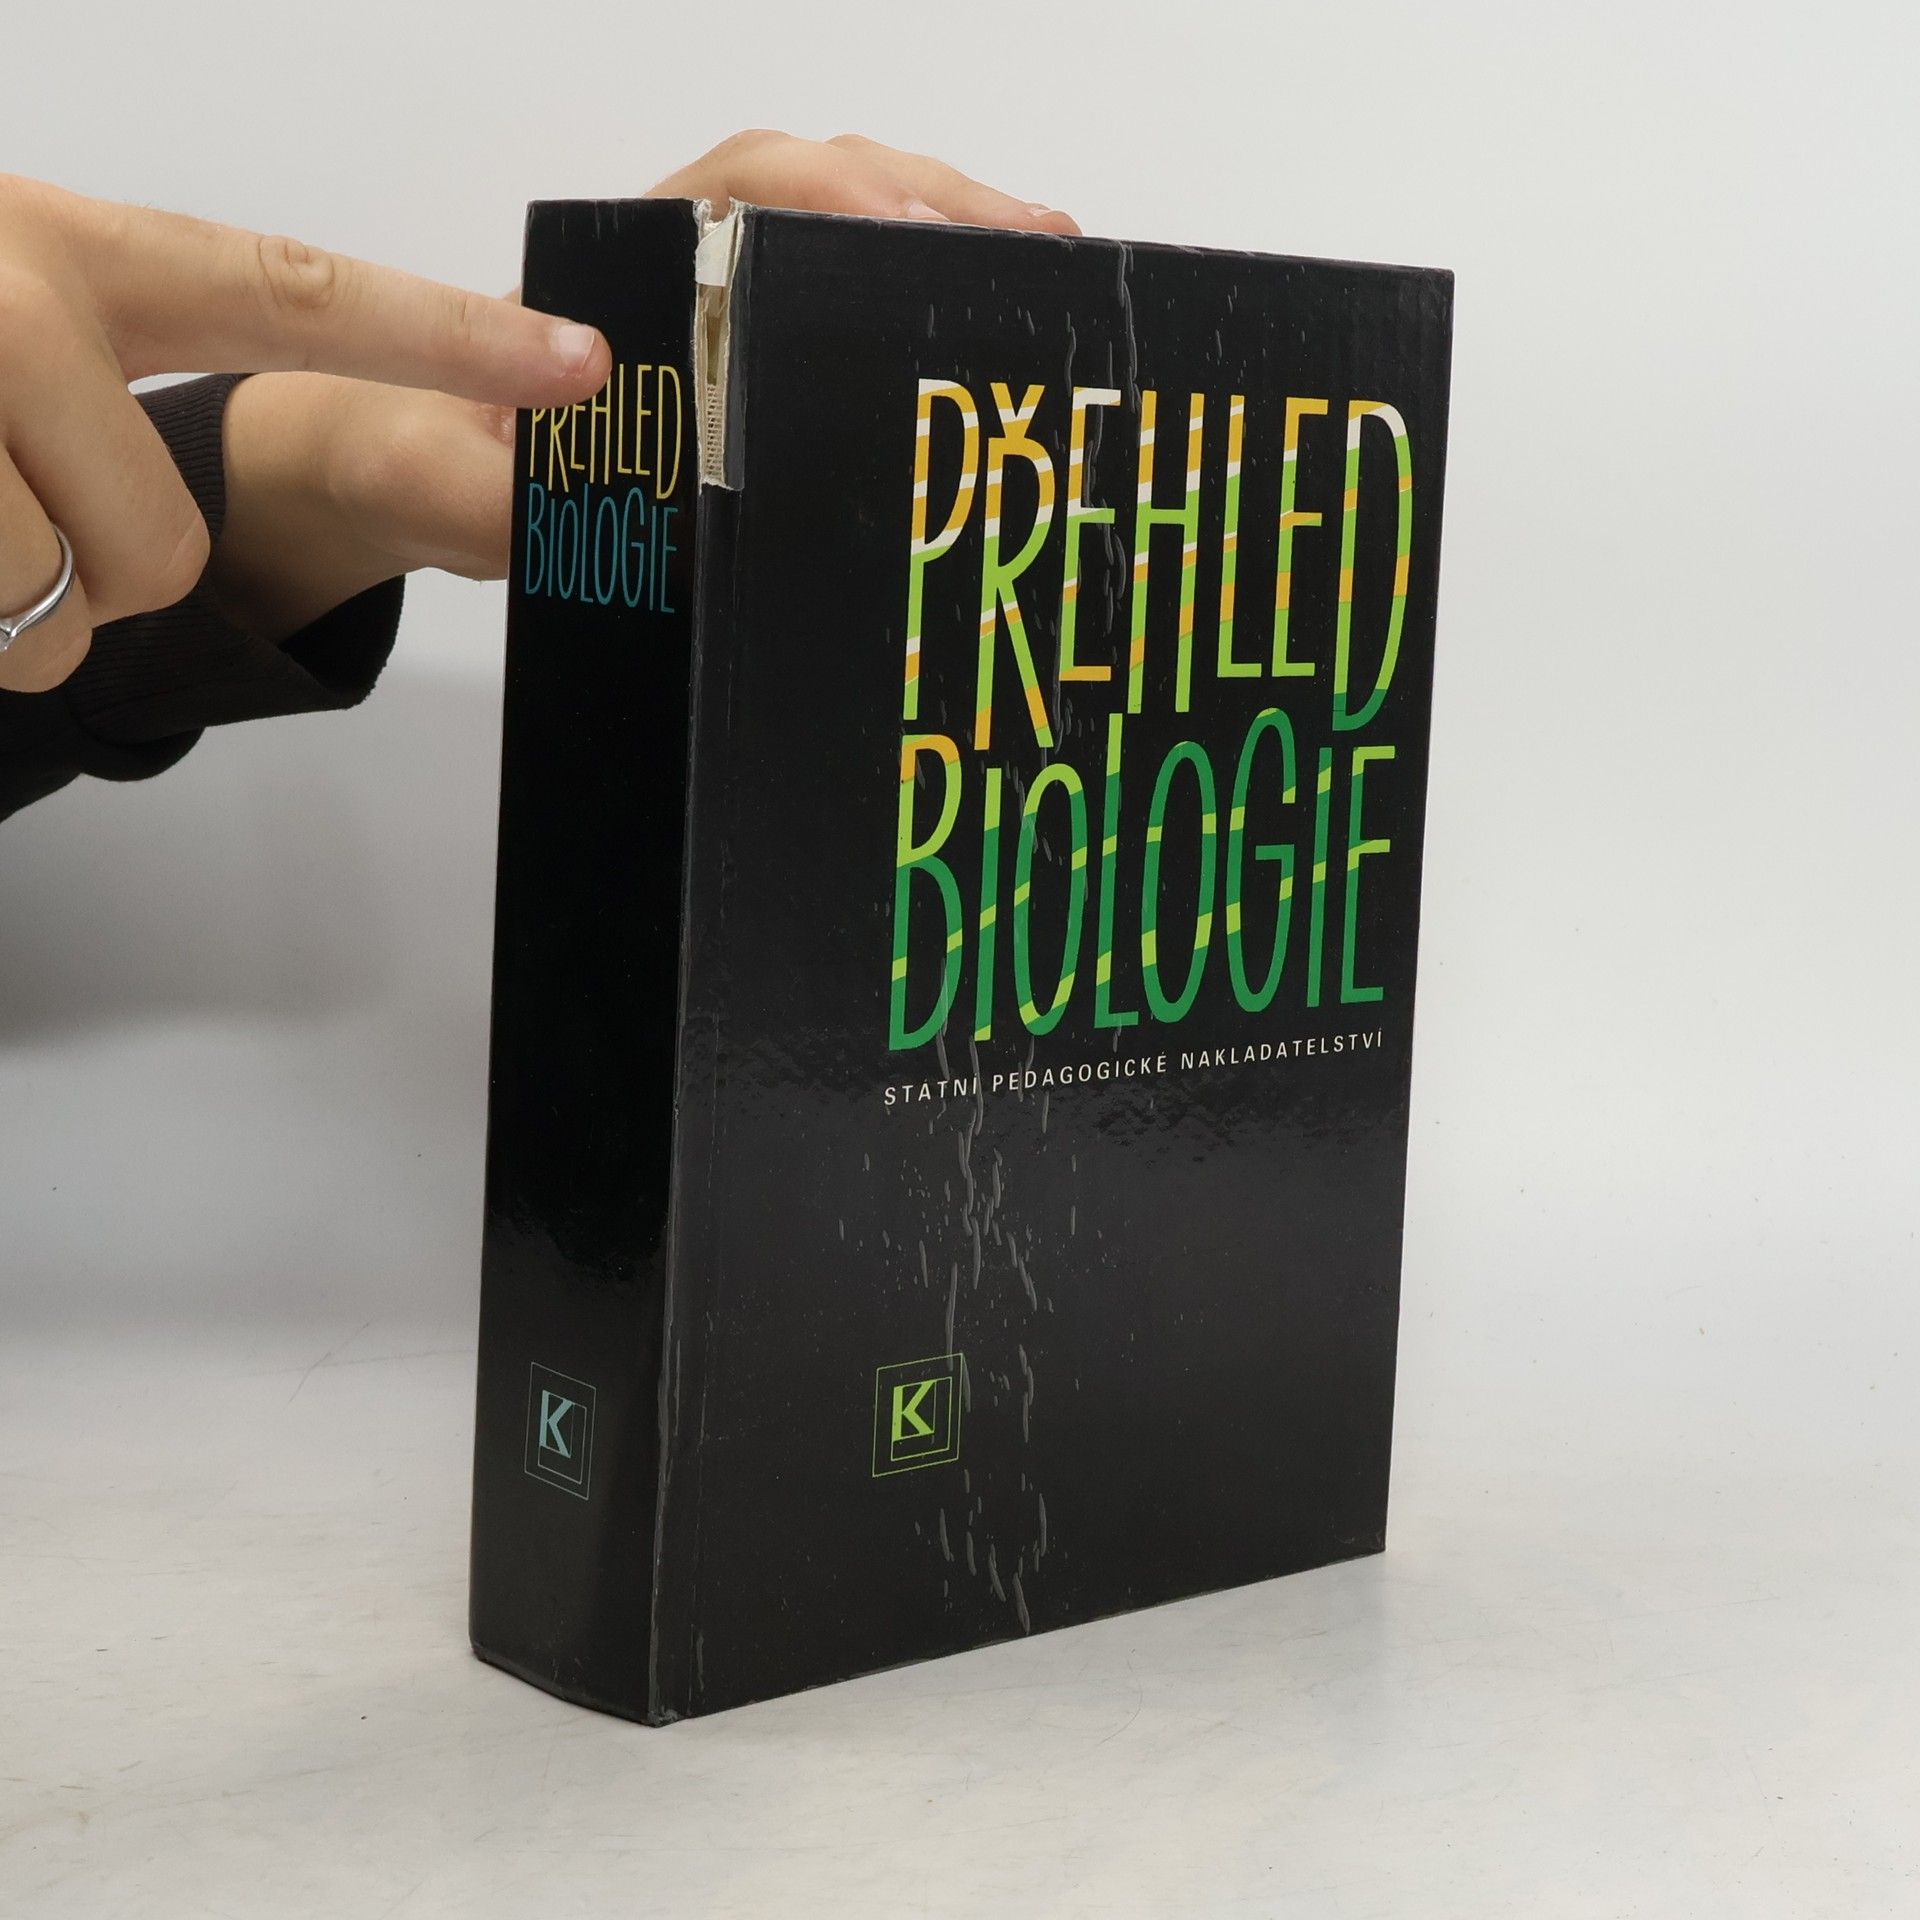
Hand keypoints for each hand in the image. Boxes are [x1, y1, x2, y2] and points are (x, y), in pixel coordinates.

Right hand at [0, 174, 610, 692]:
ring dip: (26, 601)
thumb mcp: (31, 291)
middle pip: (165, 548)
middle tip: (40, 504)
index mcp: (86, 254)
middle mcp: (20, 306)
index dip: (449, 339)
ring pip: (71, 604)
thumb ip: (173, 345)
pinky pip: (5, 634)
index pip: (300, 297)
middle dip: (117, 572)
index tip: (577, 362)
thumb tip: (408, 444)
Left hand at [211, 134, 1080, 639]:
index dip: (829, 198)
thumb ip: (478, 496)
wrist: (404, 468)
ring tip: (1039, 262)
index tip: (901, 229)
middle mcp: (674, 267)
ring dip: (942, 232)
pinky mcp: (739, 348)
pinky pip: (838, 289)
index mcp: (610, 275)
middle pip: (817, 188)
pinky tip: (977, 318)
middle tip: (1030, 244)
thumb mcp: (436, 488)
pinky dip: (916, 288)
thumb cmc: (425, 457)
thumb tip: (557, 508)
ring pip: (840, 225)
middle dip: (931, 201)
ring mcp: (713, 302)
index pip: (734, 193)